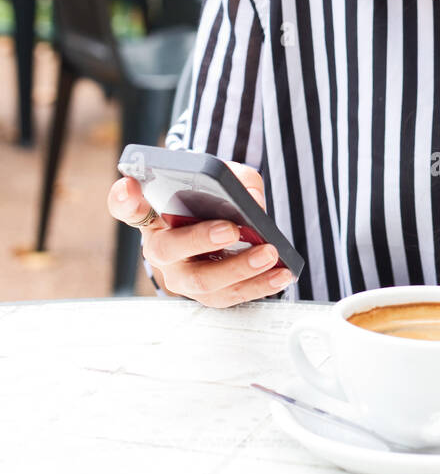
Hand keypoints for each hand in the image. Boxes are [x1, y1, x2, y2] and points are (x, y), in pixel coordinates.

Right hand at [106, 162, 291, 307]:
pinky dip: (259, 286)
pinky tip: (281, 274)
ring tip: (268, 253)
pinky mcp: (207, 293)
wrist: (217, 226)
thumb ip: (235, 179)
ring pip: (202, 281)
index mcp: (153, 214)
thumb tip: (253, 202)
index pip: (127, 205)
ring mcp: (181, 275)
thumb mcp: (223, 177)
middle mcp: (159, 248)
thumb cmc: (212, 199)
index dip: (125, 198)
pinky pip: (229, 296)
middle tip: (230, 229)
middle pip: (169, 249)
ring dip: (238, 268)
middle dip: (200, 240)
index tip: (131, 188)